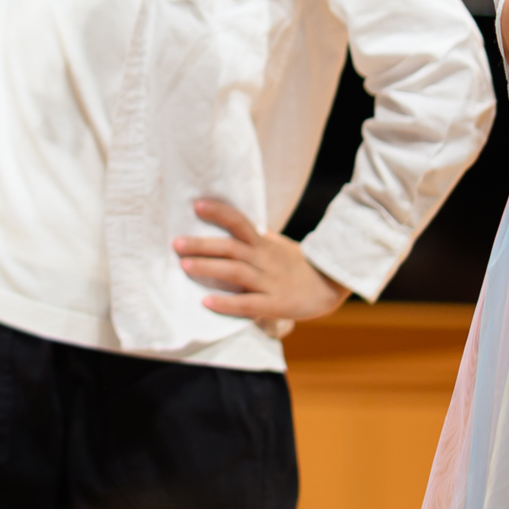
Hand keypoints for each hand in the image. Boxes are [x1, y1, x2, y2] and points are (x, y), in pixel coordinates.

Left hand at [173, 199, 350, 324]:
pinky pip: (248, 303)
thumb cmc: (298, 266)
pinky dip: (226, 303)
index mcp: (264, 244)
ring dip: (209, 268)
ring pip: (236, 272)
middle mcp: (265, 259)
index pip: (239, 221)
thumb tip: (231, 221)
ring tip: (185, 266)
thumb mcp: (278, 246)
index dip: (219, 212)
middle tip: (176, 243)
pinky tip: (206, 302)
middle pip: (231, 247)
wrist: (331, 286)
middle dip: (202, 244)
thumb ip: (256, 236)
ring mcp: (270, 281)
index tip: (196, 205)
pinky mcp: (276, 304)